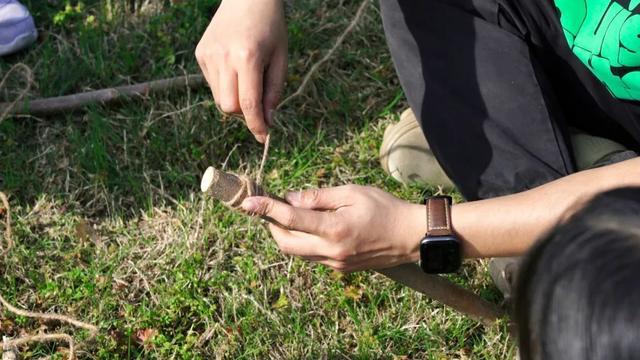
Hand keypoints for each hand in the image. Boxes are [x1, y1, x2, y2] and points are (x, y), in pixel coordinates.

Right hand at [195, 0, 287, 142]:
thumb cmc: (271, 27)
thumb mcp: (281, 59)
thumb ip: (274, 92)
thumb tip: (267, 121)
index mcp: (247, 58)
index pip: (248, 104)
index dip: (256, 125)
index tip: (263, 137)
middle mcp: (223, 57)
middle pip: (229, 107)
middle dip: (244, 112)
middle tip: (258, 102)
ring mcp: (209, 55)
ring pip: (219, 98)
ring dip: (234, 99)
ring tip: (247, 78)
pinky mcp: (201, 54)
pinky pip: (213, 84)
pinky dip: (226, 85)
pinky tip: (235, 66)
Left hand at [240, 185, 423, 271]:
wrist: (410, 237)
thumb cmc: (385, 208)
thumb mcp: (352, 192)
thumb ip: (319, 197)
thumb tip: (291, 199)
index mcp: (334, 229)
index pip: (290, 220)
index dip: (266, 209)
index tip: (249, 202)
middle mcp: (331, 251)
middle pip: (285, 244)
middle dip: (272, 226)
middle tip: (270, 207)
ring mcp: (335, 263)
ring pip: (297, 252)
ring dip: (286, 235)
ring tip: (289, 214)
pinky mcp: (340, 268)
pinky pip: (312, 256)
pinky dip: (304, 242)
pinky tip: (312, 227)